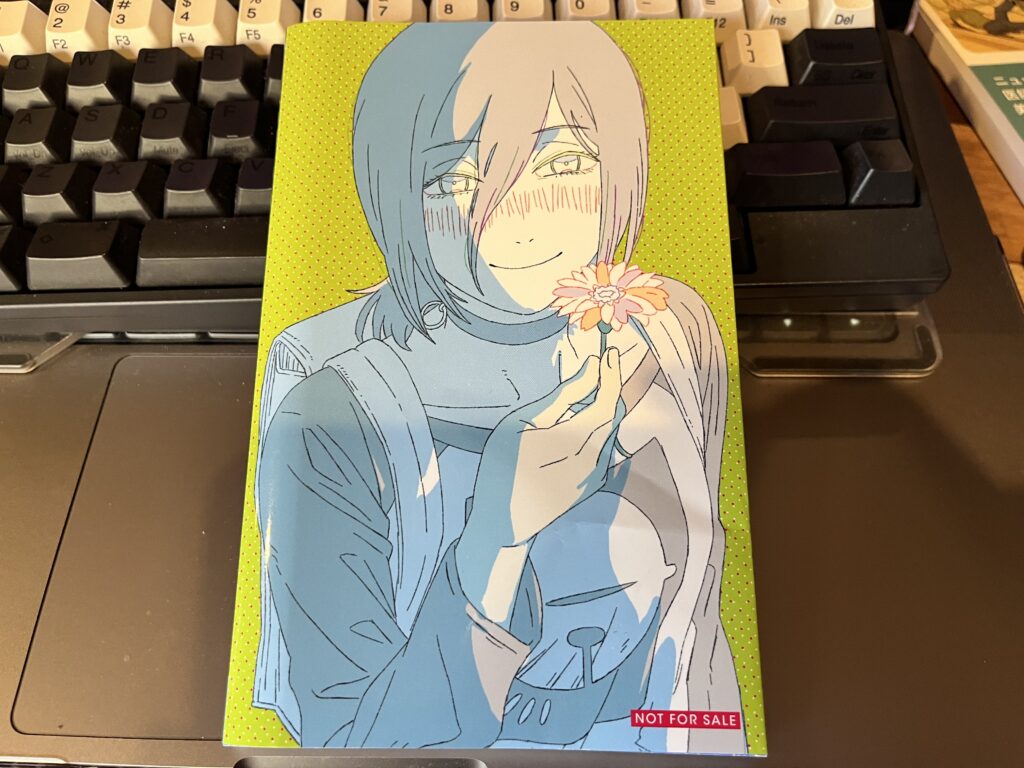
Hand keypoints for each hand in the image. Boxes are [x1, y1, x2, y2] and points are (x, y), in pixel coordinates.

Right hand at [456, 348, 623, 622]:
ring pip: (612, 431)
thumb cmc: (503, 468)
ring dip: (609, 405)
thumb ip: (562, 398)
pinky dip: (603, 425)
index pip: (606, 402)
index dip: (611, 376)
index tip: (610, 353)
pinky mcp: (592, 484)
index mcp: (576, 441)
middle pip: (614, 415)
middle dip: (612, 386)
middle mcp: (595, 459)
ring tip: (598, 382)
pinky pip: (606, 447)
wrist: (504, 523)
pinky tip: (589, 414)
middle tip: (607, 361)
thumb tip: (590, 369)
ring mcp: (596, 475)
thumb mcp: (523, 424)